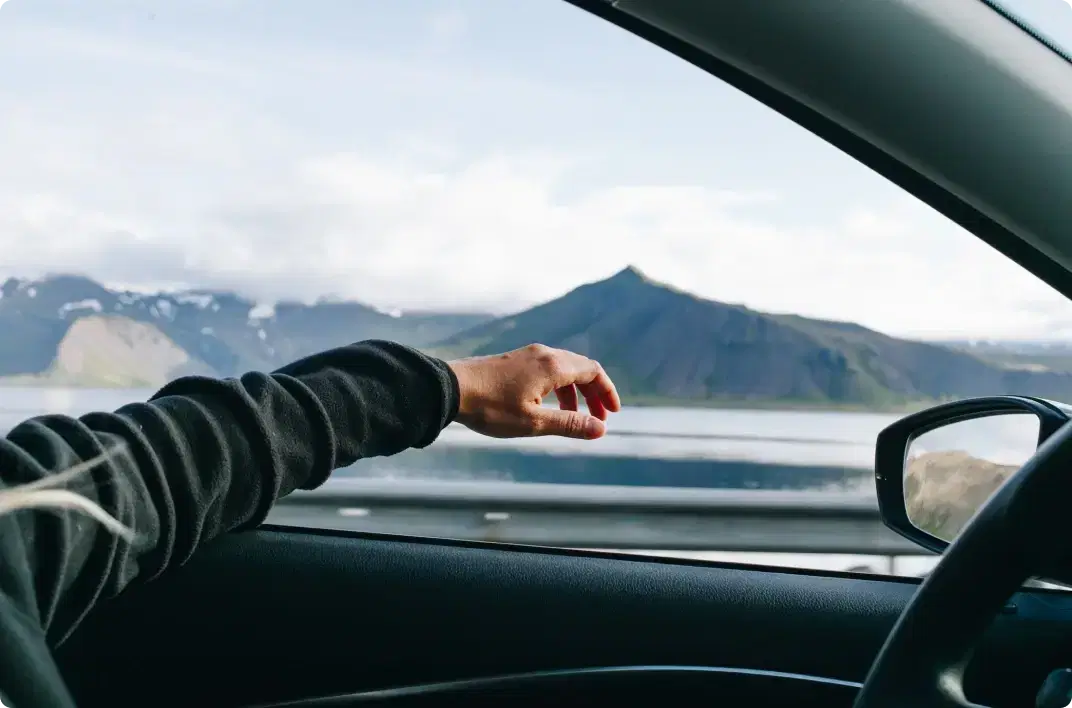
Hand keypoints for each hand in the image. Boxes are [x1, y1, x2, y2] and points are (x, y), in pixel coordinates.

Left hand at [448, 344, 621, 439]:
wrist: (450, 389)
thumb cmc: (491, 408)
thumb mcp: (534, 423)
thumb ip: (569, 424)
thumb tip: (600, 429)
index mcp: (554, 366)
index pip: (593, 372)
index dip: (607, 392)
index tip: (612, 414)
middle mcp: (544, 354)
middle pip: (581, 368)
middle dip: (593, 394)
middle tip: (598, 419)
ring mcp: (528, 354)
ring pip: (563, 369)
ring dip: (575, 392)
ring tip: (573, 417)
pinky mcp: (514, 360)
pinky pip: (546, 369)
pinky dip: (558, 387)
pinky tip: (548, 406)